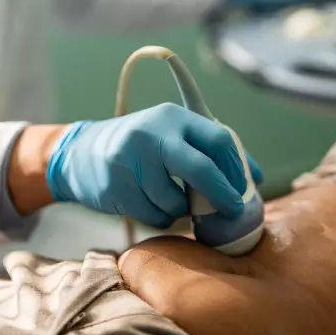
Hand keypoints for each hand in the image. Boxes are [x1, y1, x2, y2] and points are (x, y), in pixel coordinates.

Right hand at [45, 103, 262, 228]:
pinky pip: (155, 215)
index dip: (236, 169)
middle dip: (221, 195)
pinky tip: (150, 205)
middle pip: (201, 168)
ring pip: (176, 201)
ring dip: (182, 211)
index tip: (244, 190)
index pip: (219, 139)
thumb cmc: (140, 148)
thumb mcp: (172, 137)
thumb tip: (254, 178)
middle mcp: (152, 134)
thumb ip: (210, 152)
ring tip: (172, 201)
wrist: (81, 154)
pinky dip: (161, 218)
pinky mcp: (117, 187)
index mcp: (172, 117)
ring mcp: (131, 161)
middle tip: (232, 211)